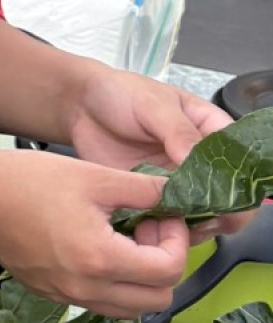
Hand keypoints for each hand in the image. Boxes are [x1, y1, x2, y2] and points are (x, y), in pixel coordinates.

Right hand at [0, 147, 191, 318]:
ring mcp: (68, 296)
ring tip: (126, 240)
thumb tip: (177, 198)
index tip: (164, 215)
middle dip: (164, 263)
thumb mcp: (94, 176)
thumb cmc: (23, 183)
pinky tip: (101, 246)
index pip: (169, 270)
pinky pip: (102, 302)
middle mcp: (86, 288)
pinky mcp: (54, 294)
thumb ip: (145, 190)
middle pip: (158, 298)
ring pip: (132, 307)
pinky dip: (115, 283)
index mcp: (99, 259)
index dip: (177, 239)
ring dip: (142, 278)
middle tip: (148, 229)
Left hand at [67, 64, 254, 235]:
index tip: (221, 198)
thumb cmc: (121, 93)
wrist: (82, 106)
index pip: (241, 164)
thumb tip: (194, 159)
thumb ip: (176, 130)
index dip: (238, 185)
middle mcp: (201, 162)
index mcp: (212, 133)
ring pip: (201, 214)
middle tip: (198, 218)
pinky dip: (166, 228)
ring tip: (174, 226)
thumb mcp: (153, 104)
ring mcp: (179, 183)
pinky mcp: (153, 197)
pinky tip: (154, 228)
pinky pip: (169, 220)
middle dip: (220, 212)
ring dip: (193, 225)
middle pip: (228, 196)